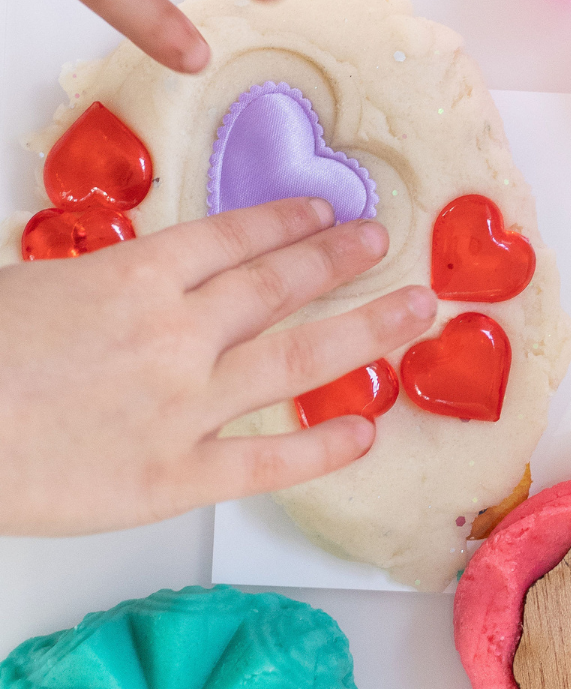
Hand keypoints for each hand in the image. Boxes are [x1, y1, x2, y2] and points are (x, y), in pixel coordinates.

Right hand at [0, 198, 437, 535]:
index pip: (231, 239)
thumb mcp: (26, 288)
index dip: (287, 223)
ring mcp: (186, 406)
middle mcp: (176, 334)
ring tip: (413, 312)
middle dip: (338, 260)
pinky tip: (365, 433)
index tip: (325, 212)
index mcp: (132, 278)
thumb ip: (96, 287)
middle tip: (385, 242)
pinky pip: (269, 461)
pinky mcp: (178, 476)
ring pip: (297, 360)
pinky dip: (322, 447)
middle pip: (278, 287)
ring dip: (364, 331)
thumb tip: (131, 284)